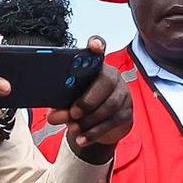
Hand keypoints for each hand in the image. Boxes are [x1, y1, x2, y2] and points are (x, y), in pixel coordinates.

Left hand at [59, 43, 133, 163]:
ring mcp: (123, 94)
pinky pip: (113, 122)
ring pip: (110, 105)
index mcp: (95, 66)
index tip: (94, 46)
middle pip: (106, 81)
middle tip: (73, 113)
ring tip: (75, 129)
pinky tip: (83, 138)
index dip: (98, 44)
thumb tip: (54, 116)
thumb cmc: (84, 105)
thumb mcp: (69, 103)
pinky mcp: (128, 112)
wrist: (103, 125)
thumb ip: (61, 106)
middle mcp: (112, 76)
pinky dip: (95, 133)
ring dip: (90, 120)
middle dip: (88, 99)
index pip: (99, 48)